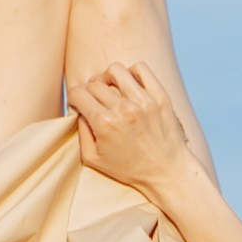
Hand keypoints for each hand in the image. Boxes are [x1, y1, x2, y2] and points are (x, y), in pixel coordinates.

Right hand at [72, 58, 194, 200]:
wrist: (167, 172)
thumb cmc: (130, 168)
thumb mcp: (94, 159)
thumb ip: (81, 132)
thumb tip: (80, 110)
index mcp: (105, 124)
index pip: (78, 93)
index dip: (74, 98)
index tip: (79, 104)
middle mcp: (124, 109)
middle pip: (94, 84)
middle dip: (89, 91)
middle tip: (96, 102)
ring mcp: (144, 101)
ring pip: (115, 70)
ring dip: (108, 78)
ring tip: (111, 89)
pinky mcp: (160, 96)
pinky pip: (141, 69)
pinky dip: (131, 73)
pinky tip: (130, 86)